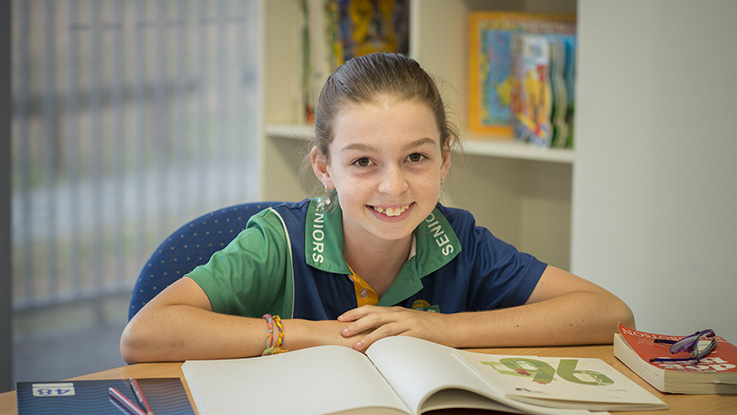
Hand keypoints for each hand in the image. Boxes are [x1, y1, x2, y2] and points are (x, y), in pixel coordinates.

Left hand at [337, 305, 452, 351]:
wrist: (450, 326)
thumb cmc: (427, 326)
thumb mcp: (406, 321)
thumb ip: (390, 324)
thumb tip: (371, 331)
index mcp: (395, 311)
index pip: (371, 308)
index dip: (354, 312)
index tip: (341, 318)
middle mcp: (400, 314)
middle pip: (374, 316)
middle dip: (356, 324)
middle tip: (342, 331)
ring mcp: (409, 323)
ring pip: (385, 328)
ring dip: (369, 336)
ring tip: (357, 345)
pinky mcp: (418, 333)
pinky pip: (401, 339)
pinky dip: (389, 345)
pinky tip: (381, 351)